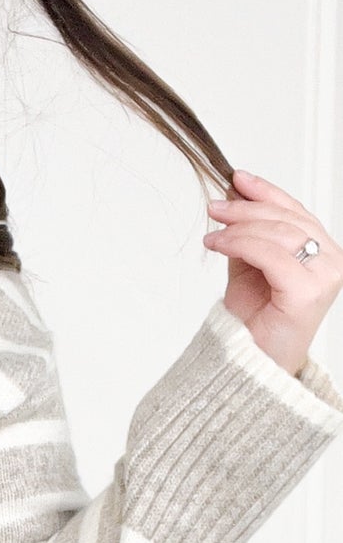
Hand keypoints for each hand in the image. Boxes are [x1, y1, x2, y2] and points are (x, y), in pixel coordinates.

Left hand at [203, 169, 340, 376]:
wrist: (250, 364)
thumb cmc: (255, 322)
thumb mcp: (249, 267)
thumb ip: (247, 234)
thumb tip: (233, 196)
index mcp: (323, 253)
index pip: (296, 211)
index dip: (267, 191)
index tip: (238, 178)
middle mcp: (331, 262)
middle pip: (287, 218)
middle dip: (247, 207)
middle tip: (215, 207)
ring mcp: (325, 277)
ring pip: (279, 233)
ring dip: (239, 227)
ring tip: (212, 232)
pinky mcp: (308, 292)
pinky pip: (271, 254)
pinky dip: (240, 244)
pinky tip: (217, 245)